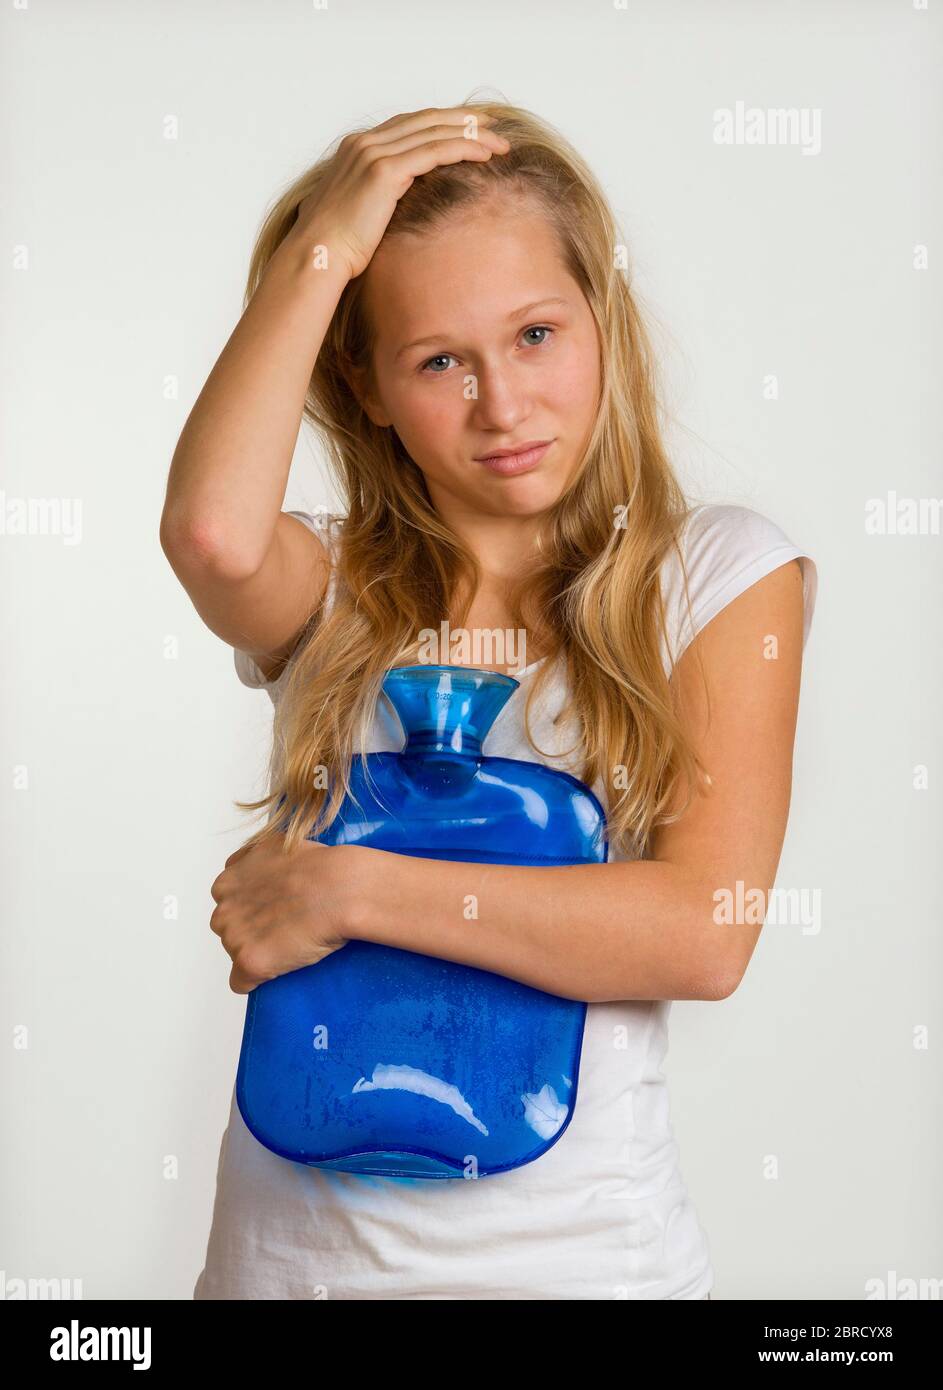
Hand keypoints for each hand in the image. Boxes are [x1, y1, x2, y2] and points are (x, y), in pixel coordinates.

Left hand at [209, 838, 353, 993]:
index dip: (253, 908)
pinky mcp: (250, 962)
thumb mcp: (276, 846)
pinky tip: (280, 969)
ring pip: (237, 954)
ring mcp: (235, 937)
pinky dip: (258, 981)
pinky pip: (242, 983)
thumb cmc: (320, 868)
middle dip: (252, 930)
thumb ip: (255, 859)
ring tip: (291, 944)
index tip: (275, 909)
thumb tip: (259, 870)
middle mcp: (224, 909)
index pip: (229, 903)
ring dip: (258, 952)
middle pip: (229, 929)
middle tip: (285, 927)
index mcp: (228, 882)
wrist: (341, 890)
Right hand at [287, 106, 509, 280]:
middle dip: (461, 121)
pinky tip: (484, 154)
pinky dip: (463, 148)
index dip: (440, 123)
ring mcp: (374, 153)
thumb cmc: (333, 246)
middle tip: (492, 126)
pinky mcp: (385, 171)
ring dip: (471, 135)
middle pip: (425, 120)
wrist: (317, 254)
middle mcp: (365, 142)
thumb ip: (372, 199)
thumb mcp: (355, 213)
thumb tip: (383, 211)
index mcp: (357, 148)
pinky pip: (435, 151)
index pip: (408, 125)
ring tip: (499, 143)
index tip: (467, 128)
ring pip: (434, 132)